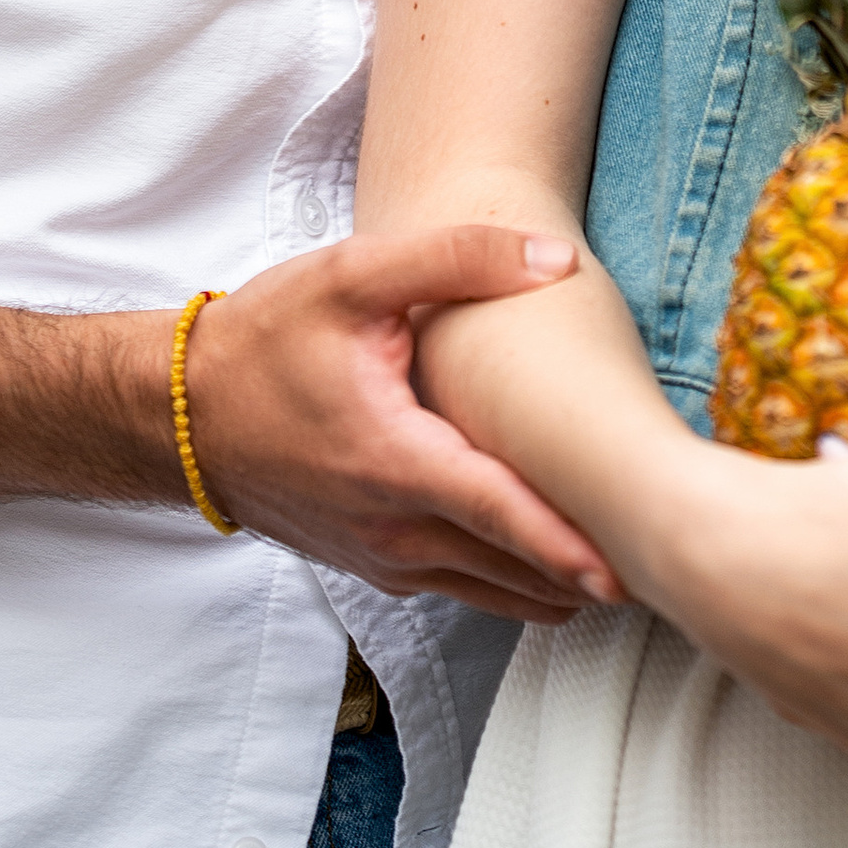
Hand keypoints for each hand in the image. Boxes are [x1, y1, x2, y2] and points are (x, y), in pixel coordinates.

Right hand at [185, 227, 621, 622]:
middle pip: (510, 566)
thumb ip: (457, 257)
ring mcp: (381, 557)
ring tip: (635, 575)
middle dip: (585, 571)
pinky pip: (459, 586)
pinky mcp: (373, 564)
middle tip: (668, 568)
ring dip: (555, 586)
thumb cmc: (264, 342)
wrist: (179, 414)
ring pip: (489, 589)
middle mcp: (392, 527)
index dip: (567, 542)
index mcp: (394, 461)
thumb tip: (554, 258)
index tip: (631, 567)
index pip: (501, 513)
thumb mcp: (353, 276)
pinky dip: (511, 583)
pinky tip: (558, 574)